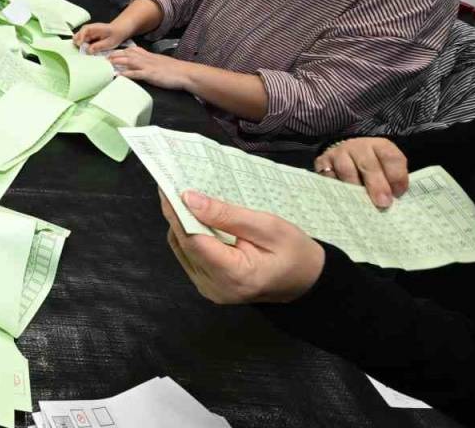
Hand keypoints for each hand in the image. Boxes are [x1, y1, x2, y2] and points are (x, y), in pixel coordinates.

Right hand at [72, 22, 129, 53]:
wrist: (119, 30)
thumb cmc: (116, 35)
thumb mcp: (110, 42)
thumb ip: (99, 46)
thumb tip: (89, 50)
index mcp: (96, 28)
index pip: (85, 29)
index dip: (81, 36)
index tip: (79, 44)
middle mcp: (91, 29)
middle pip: (79, 33)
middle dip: (77, 41)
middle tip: (79, 50)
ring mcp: (89, 33)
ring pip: (80, 38)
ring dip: (79, 45)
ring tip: (82, 52)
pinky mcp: (89, 37)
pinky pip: (83, 41)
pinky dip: (83, 46)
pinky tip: (85, 52)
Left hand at [108, 45, 193, 90]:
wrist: (186, 73)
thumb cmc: (174, 70)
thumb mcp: (160, 62)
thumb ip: (150, 61)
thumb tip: (141, 62)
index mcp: (149, 55)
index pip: (132, 50)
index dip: (120, 50)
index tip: (110, 52)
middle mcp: (147, 58)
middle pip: (128, 54)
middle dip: (115, 55)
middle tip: (103, 57)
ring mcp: (148, 66)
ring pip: (130, 61)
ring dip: (117, 61)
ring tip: (106, 63)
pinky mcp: (150, 75)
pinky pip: (136, 73)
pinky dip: (126, 74)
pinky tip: (118, 75)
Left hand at [160, 190, 325, 303]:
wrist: (306, 281)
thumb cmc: (294, 252)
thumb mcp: (268, 227)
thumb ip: (227, 215)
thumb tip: (189, 199)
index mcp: (233, 275)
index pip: (193, 240)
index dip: (177, 213)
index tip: (167, 187)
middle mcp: (214, 287)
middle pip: (183, 245)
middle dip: (175, 214)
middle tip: (170, 185)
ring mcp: (209, 289)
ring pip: (182, 250)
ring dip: (180, 223)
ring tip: (180, 197)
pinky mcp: (207, 285)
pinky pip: (189, 256)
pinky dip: (189, 235)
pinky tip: (192, 216)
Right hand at [314, 138, 408, 208]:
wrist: (345, 158)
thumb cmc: (372, 170)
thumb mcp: (386, 170)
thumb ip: (391, 182)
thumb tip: (390, 203)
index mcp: (380, 146)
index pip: (391, 157)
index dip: (397, 176)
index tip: (398, 194)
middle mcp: (359, 146)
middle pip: (368, 164)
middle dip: (377, 185)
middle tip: (383, 203)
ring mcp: (339, 153)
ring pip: (346, 170)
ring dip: (355, 188)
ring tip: (361, 204)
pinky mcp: (322, 162)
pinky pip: (328, 177)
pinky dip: (336, 190)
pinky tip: (344, 199)